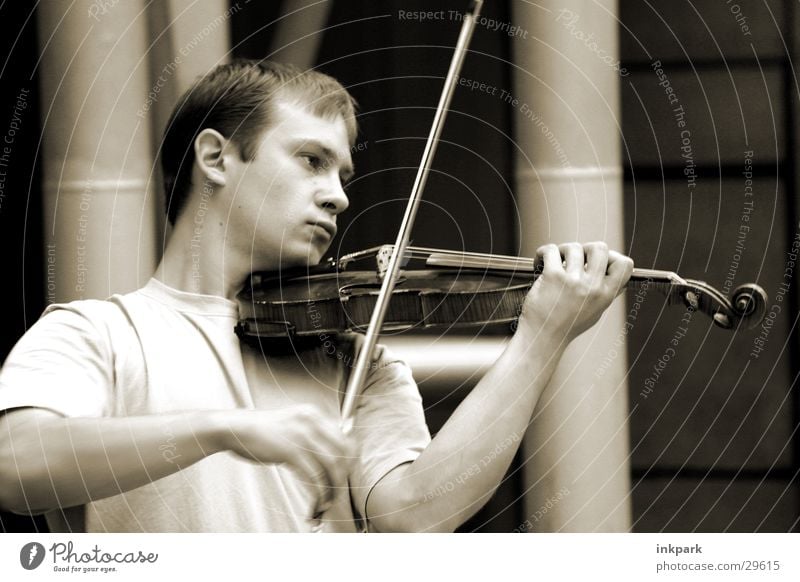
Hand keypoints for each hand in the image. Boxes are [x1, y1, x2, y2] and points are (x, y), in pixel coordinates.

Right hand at [221, 405, 355, 513]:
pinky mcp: (290, 451)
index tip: (345, 476)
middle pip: (343, 453)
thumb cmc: (262, 430)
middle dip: (344, 477)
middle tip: (337, 492)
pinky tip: (316, 502)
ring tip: (327, 501)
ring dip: (333, 488)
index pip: (346, 438)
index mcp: (314, 414)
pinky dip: (318, 493)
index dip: (350, 461)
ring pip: (332, 466)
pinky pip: (314, 477)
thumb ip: (312, 434)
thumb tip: (333, 452)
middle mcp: (312, 422)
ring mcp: (302, 436)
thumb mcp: (292, 423)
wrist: (235, 428)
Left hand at [516, 242, 633, 341]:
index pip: (625, 264)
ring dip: (561, 251)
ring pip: (573, 247)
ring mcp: (573, 281)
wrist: (542, 338)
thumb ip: (607, 294)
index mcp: (606, 295)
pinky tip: (539, 263)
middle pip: (600, 247)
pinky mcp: (553, 277)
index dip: (612, 256)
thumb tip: (621, 277)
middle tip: (572, 260)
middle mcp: (593, 287)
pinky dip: (542, 253)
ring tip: (553, 263)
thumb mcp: (595, 312)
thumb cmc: (566, 326)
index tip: (595, 263)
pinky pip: (550, 250)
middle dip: (584, 248)